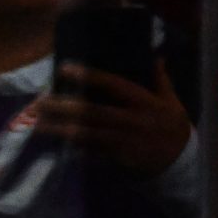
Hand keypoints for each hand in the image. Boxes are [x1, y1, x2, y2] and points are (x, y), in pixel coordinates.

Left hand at [43, 58, 192, 179]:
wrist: (180, 162)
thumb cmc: (173, 127)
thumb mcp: (171, 101)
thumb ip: (160, 79)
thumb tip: (156, 55)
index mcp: (143, 101)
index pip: (112, 84)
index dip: (88, 76)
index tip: (64, 68)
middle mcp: (129, 120)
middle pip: (90, 112)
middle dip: (63, 106)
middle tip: (39, 101)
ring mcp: (121, 141)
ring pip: (85, 134)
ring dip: (59, 129)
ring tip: (37, 123)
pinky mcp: (116, 159)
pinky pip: (89, 153)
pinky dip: (72, 149)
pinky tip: (55, 144)